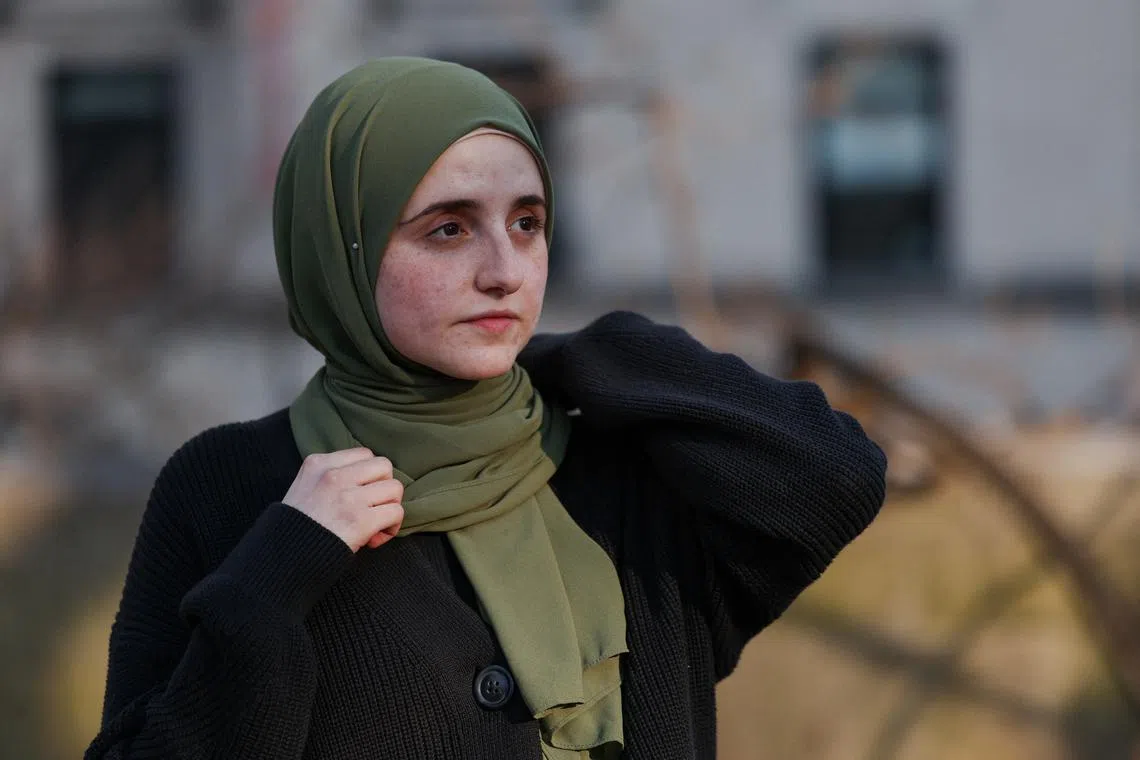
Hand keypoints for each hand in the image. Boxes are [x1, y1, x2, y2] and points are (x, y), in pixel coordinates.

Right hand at [282, 447, 404, 551]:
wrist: (283, 558)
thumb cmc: (297, 527)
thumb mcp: (304, 487)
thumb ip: (331, 477)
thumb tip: (369, 484)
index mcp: (318, 464)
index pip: (364, 454)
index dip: (369, 475)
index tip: (360, 494)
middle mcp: (334, 476)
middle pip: (384, 466)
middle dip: (384, 487)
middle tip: (373, 507)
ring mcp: (348, 497)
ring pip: (394, 488)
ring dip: (390, 507)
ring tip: (376, 523)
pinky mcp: (360, 520)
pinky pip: (396, 512)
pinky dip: (392, 527)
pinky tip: (375, 538)